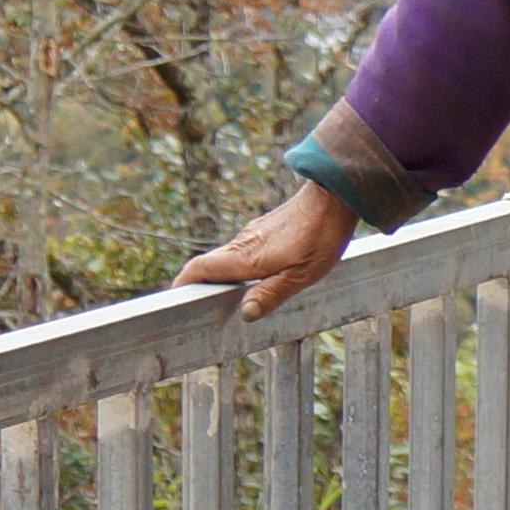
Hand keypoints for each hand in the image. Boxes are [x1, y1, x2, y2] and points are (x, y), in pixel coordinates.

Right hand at [181, 180, 354, 324]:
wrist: (333, 195)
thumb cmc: (320, 236)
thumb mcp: (301, 275)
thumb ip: (271, 294)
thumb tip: (245, 313)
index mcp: (245, 257)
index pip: (200, 269)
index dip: (184, 284)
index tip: (177, 299)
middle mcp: (243, 243)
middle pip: (210, 264)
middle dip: (202, 284)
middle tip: (203, 306)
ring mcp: (254, 233)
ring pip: (229, 257)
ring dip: (224, 275)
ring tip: (232, 298)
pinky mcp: (266, 228)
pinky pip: (245, 249)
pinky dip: (242, 264)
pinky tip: (260, 276)